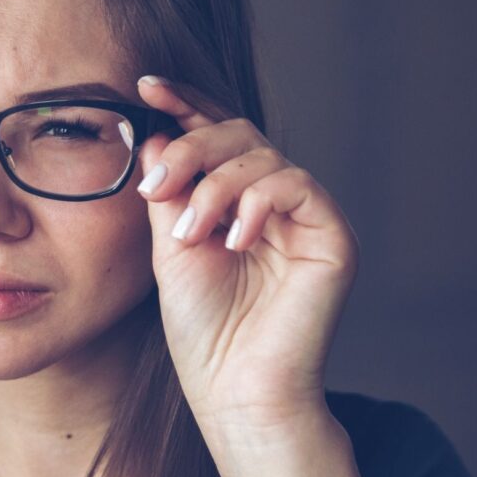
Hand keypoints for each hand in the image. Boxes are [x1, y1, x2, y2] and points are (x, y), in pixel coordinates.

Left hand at [134, 75, 358, 432]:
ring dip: (214, 186)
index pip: (213, 134)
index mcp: (234, 199)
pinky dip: (256, 203)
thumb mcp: (169, 246)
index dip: (183, 104)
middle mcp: (273, 200)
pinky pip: (297, 185)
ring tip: (189, 233)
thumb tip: (156, 133)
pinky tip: (232, 240)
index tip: (144, 87)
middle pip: (237, 133)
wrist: (235, 389)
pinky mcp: (333, 235)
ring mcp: (305, 215)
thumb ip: (167, 190)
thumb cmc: (203, 328)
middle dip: (191, 148)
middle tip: (155, 186)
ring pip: (263, 155)